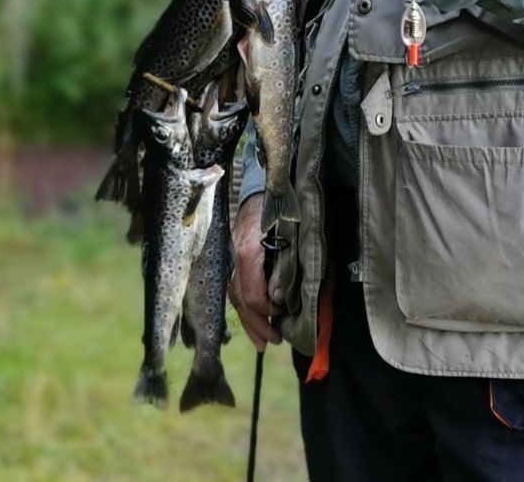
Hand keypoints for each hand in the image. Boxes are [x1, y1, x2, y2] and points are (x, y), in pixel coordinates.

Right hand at [228, 193, 282, 349]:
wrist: (264, 182)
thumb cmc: (283, 206)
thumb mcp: (291, 233)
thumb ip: (285, 266)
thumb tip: (278, 297)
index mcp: (249, 252)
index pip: (252, 294)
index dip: (270, 310)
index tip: (286, 313)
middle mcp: (236, 257)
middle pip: (241, 300)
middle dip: (258, 324)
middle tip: (276, 341)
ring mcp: (233, 257)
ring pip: (236, 297)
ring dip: (250, 321)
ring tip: (264, 342)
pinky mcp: (236, 257)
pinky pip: (237, 287)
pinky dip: (246, 307)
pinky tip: (255, 320)